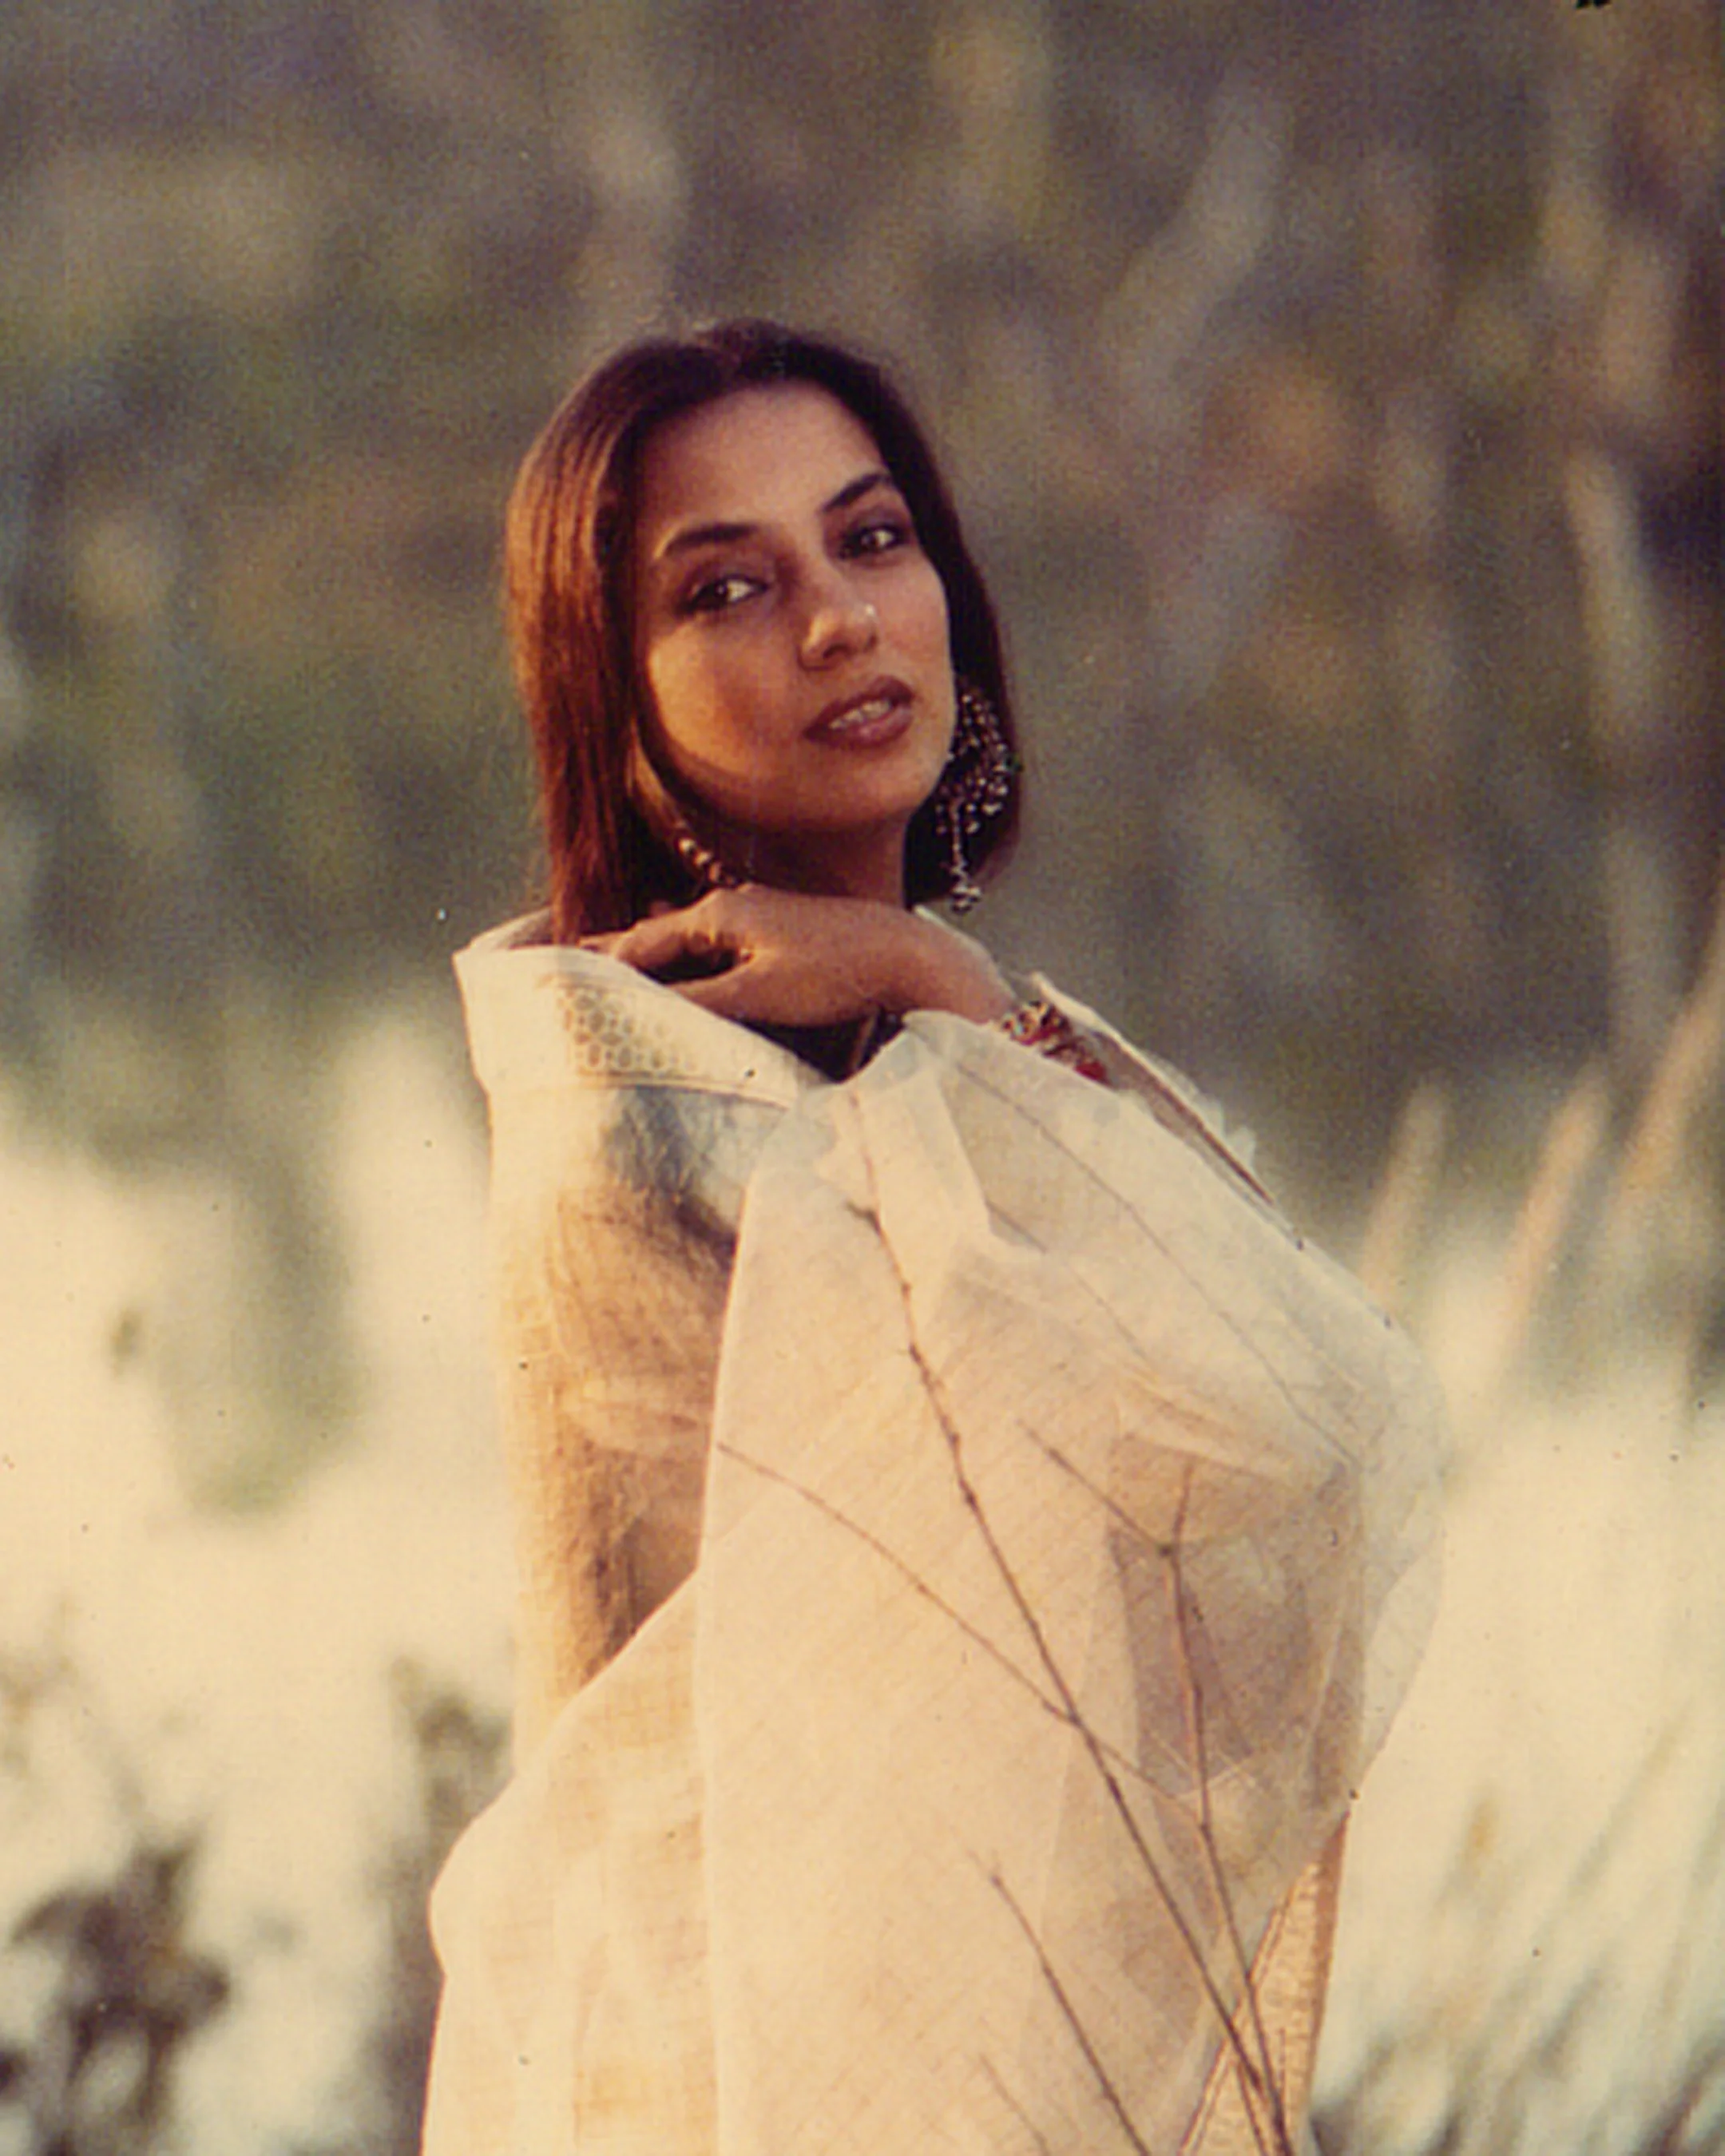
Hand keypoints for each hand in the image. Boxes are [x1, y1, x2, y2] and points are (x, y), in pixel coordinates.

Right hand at [582, 887, 1013, 1028]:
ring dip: (650, 946)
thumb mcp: (761, 994)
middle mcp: (734, 905)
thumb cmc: (836, 972)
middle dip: (616, 945)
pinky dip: (685, 947)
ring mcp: (758, 914)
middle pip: (660, 931)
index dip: (606, 963)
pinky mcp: (780, 931)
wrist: (906, 955)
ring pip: (686, 934)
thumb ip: (702, 1000)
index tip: (565, 976)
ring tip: (608, 951)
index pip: (645, 942)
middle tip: (567, 950)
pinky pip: (715, 939)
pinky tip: (681, 946)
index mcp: (721, 914)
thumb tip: (650, 1009)